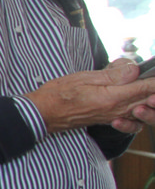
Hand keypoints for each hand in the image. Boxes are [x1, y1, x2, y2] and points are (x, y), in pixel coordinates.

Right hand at [27, 58, 154, 133]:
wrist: (43, 113)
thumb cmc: (58, 94)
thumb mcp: (83, 78)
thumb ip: (112, 75)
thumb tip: (134, 69)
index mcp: (112, 97)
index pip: (147, 88)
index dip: (154, 79)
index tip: (154, 70)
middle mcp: (117, 110)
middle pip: (150, 100)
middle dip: (154, 89)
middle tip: (150, 76)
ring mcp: (114, 117)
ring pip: (144, 110)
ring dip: (150, 100)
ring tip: (146, 86)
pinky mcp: (109, 119)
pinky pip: (133, 119)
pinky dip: (140, 111)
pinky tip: (136, 102)